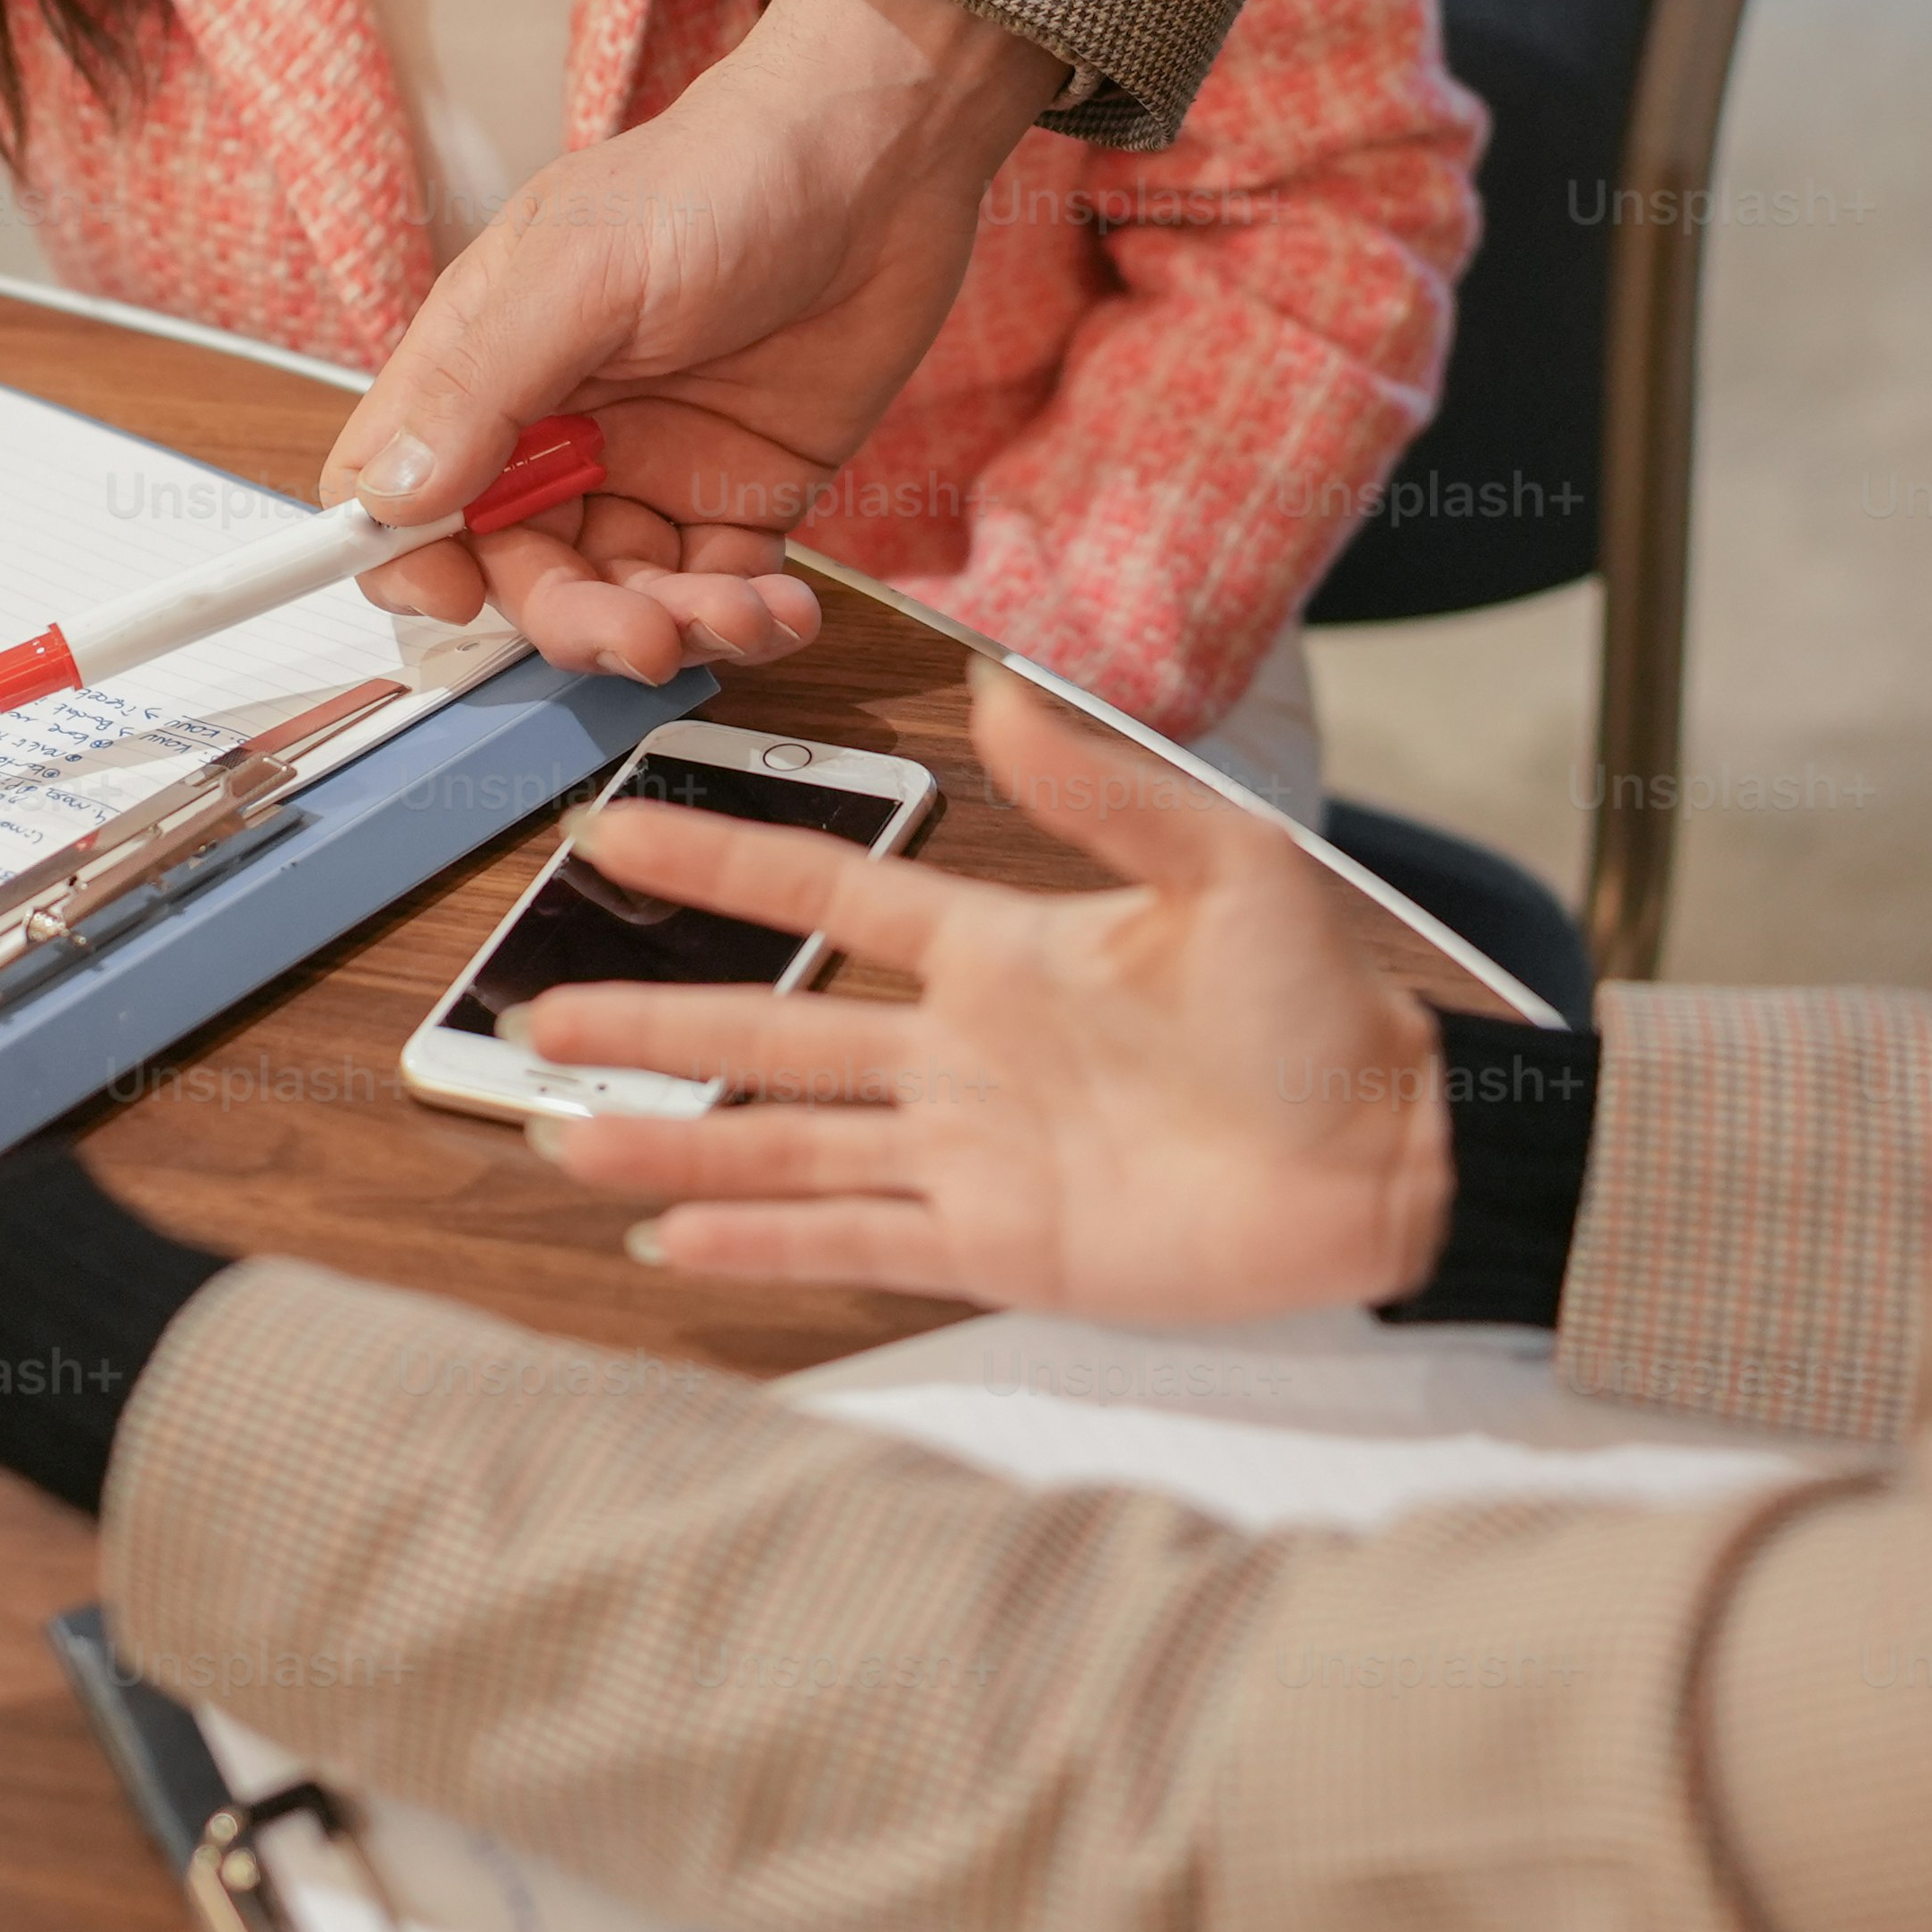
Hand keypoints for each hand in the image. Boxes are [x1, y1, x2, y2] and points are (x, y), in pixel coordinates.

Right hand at [328, 0, 1060, 684]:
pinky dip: (746, 619)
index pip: (396, 490)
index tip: (454, 596)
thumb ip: (481, 384)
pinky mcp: (739, 491)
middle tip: (634, 633)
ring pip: (619, 595)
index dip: (406, 557)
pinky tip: (779, 609)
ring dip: (666, 630)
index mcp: (486, 365)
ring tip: (732, 617)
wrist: (881, 160)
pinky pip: (720, 591)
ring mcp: (649, 466)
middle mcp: (557, 427)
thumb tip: (390, 493)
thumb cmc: (722, 177)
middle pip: (515, 568)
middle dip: (568, 618)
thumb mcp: (581, 269)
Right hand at [515, 662, 1454, 1316]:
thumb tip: (1000, 687)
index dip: (722, 856)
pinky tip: (675, 1245)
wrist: (1392, 1151)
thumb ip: (1103, 785)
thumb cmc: (1324, 1006)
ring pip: (787, 1142)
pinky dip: (764, 1244)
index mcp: (1003, 946)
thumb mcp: (1223, 862)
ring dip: (678, 1145)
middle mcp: (962, 1050)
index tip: (615, 829)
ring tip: (565, 1136)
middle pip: (770, 1029)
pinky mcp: (998, 1243)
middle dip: (653, 1017)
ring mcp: (970, 1151)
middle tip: (539, 1010)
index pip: (827, 890)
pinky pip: (856, 1239)